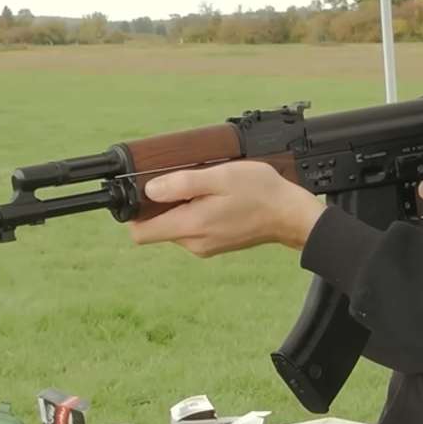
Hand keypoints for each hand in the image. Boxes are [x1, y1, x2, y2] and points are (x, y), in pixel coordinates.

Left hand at [127, 162, 323, 257]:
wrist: (290, 214)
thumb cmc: (261, 192)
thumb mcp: (220, 177)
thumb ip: (183, 184)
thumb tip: (150, 189)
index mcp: (191, 227)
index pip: (140, 233)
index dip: (132, 212)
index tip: (138, 193)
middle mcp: (194, 243)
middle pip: (156, 227)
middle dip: (160, 204)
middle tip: (180, 180)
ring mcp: (204, 246)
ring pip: (174, 226)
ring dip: (180, 206)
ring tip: (204, 187)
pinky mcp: (214, 244)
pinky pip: (191, 228)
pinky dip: (194, 212)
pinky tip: (213, 197)